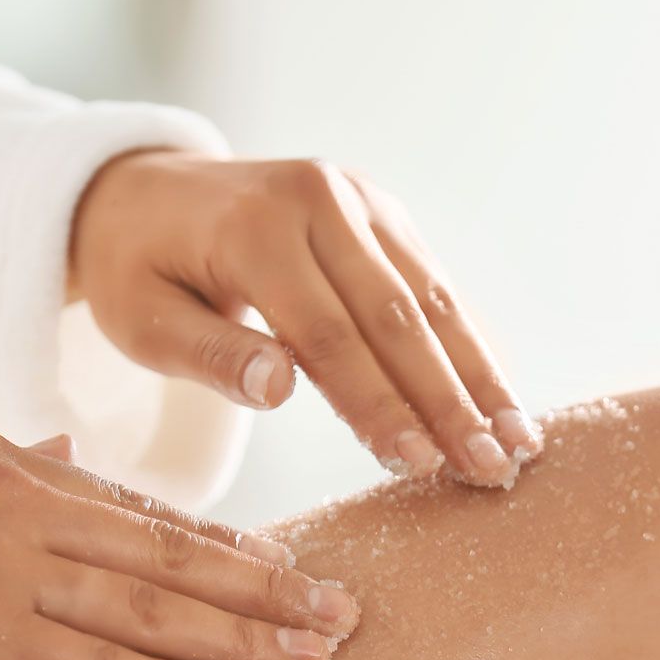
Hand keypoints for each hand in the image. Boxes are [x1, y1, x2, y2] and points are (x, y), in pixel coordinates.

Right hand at [0, 425, 356, 659]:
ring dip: (241, 641)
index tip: (292, 569)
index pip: (147, 513)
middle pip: (173, 561)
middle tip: (345, 617)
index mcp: (16, 466)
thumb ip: (9, 454)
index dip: (226, 549)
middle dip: (267, 593)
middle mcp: (27, 513)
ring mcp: (7, 577)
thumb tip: (76, 454)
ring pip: (152, 613)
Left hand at [68, 152, 543, 486]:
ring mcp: (359, 200)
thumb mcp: (141, 320)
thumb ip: (208, 356)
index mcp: (256, 228)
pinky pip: (433, 282)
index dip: (378, 403)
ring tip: (522, 443)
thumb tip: (279, 390)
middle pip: (398, 316)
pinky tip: (504, 396)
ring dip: (481, 376)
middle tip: (492, 468)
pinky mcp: (381, 212)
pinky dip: (471, 343)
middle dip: (451, 400)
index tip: (420, 465)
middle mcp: (320, 200)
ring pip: (433, 298)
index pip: (329, 334)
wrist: (143, 190)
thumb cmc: (137, 270)